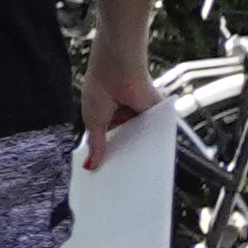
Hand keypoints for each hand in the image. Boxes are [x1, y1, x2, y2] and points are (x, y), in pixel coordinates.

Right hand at [78, 42, 158, 169]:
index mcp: (106, 117)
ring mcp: (141, 115)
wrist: (117, 69)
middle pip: (127, 141)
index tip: (106, 173)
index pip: (109, 141)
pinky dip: (155, 141)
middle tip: (123, 178)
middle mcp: (124, 116)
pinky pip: (158, 131)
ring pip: (143, 138)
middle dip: (125, 156)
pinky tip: (152, 157)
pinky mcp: (156, 112)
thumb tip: (90, 165)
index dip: (107, 155)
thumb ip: (96, 145)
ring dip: (140, 150)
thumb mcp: (94, 122)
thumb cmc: (99, 87)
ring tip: (136, 171)